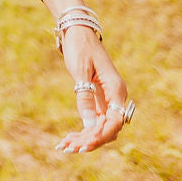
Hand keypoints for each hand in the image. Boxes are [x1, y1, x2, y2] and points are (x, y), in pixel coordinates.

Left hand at [54, 24, 133, 153]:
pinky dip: (82, 131)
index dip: (101, 136)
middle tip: (69, 148)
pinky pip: (93, 121)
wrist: (79, 32)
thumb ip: (85, 97)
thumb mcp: (81, 72)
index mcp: (116, 90)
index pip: (115, 122)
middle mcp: (115, 98)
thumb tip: (89, 124)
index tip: (84, 145)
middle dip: (90, 141)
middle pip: (108, 129)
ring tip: (64, 146)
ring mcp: (107, 100)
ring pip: (100, 128)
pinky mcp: (98, 100)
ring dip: (85, 139)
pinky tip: (68, 139)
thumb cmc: (81, 48)